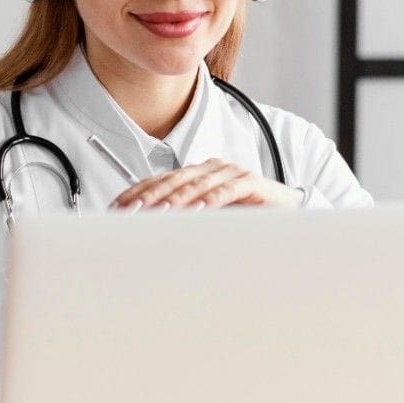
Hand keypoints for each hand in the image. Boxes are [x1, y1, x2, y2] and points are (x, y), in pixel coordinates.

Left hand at [111, 158, 302, 209]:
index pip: (160, 180)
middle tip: (130, 212)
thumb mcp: (208, 219)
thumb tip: (149, 233)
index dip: (137, 192)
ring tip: (157, 213)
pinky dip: (210, 200)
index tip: (117, 208)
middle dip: (149, 196)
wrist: (286, 212)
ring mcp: (229, 172)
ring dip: (175, 200)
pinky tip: (197, 210)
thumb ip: (184, 220)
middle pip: (173, 180)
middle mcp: (210, 168)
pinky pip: (225, 190)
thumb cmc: (244, 216)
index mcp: (196, 174)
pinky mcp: (249, 182)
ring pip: (195, 184)